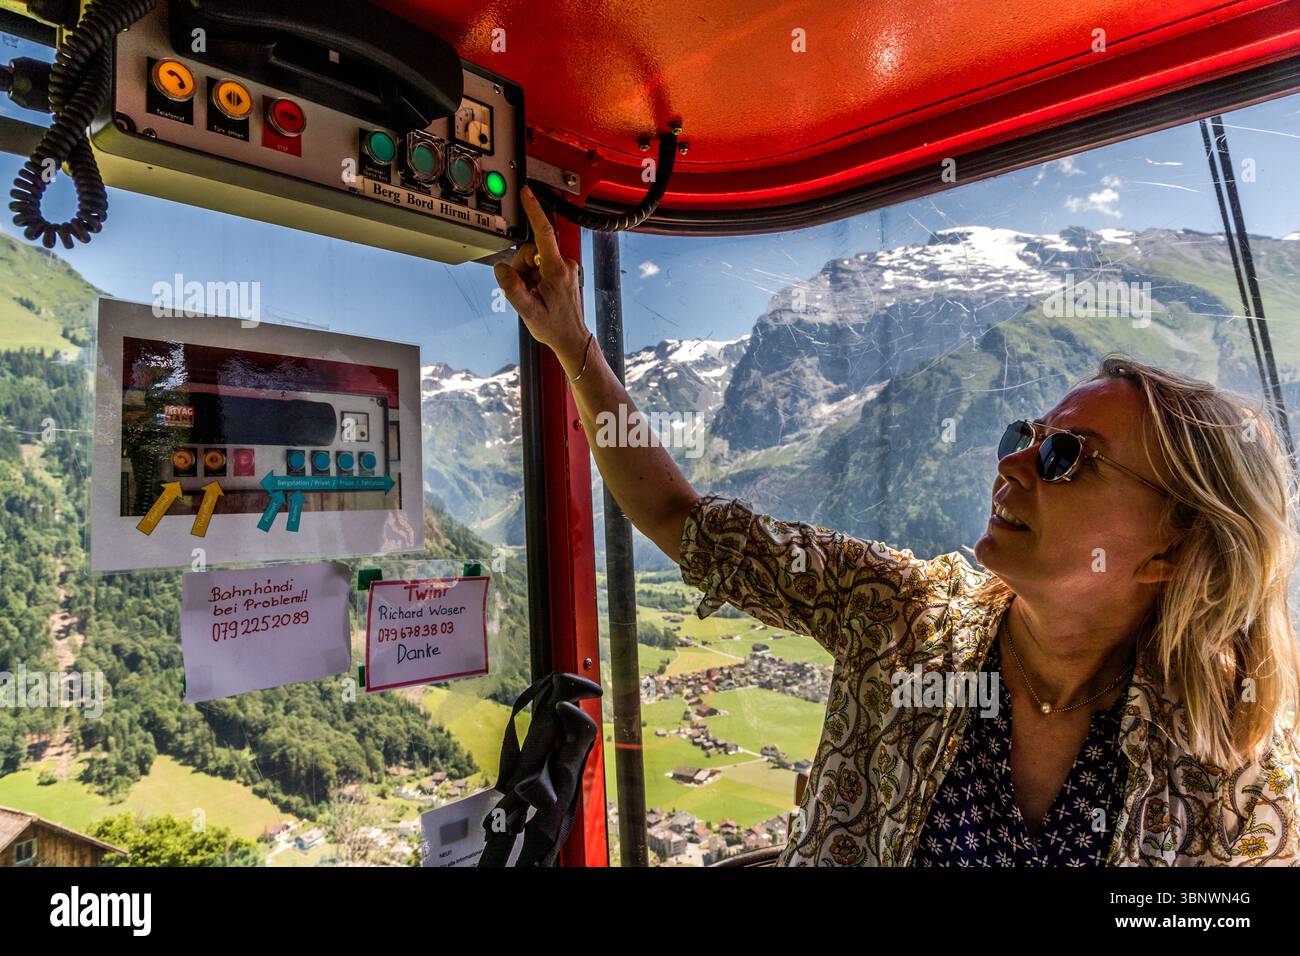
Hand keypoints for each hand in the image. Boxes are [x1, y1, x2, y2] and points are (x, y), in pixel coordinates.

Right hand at [493, 185, 587, 363]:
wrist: (571, 338)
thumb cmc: (554, 327)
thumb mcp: (527, 311)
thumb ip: (512, 288)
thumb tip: (502, 269)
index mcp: (557, 270)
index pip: (544, 234)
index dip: (534, 211)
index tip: (527, 194)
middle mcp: (565, 265)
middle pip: (531, 251)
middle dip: (522, 267)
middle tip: (526, 289)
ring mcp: (566, 268)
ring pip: (534, 259)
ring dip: (528, 275)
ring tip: (534, 294)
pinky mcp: (564, 272)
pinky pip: (541, 266)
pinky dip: (535, 277)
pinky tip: (539, 293)